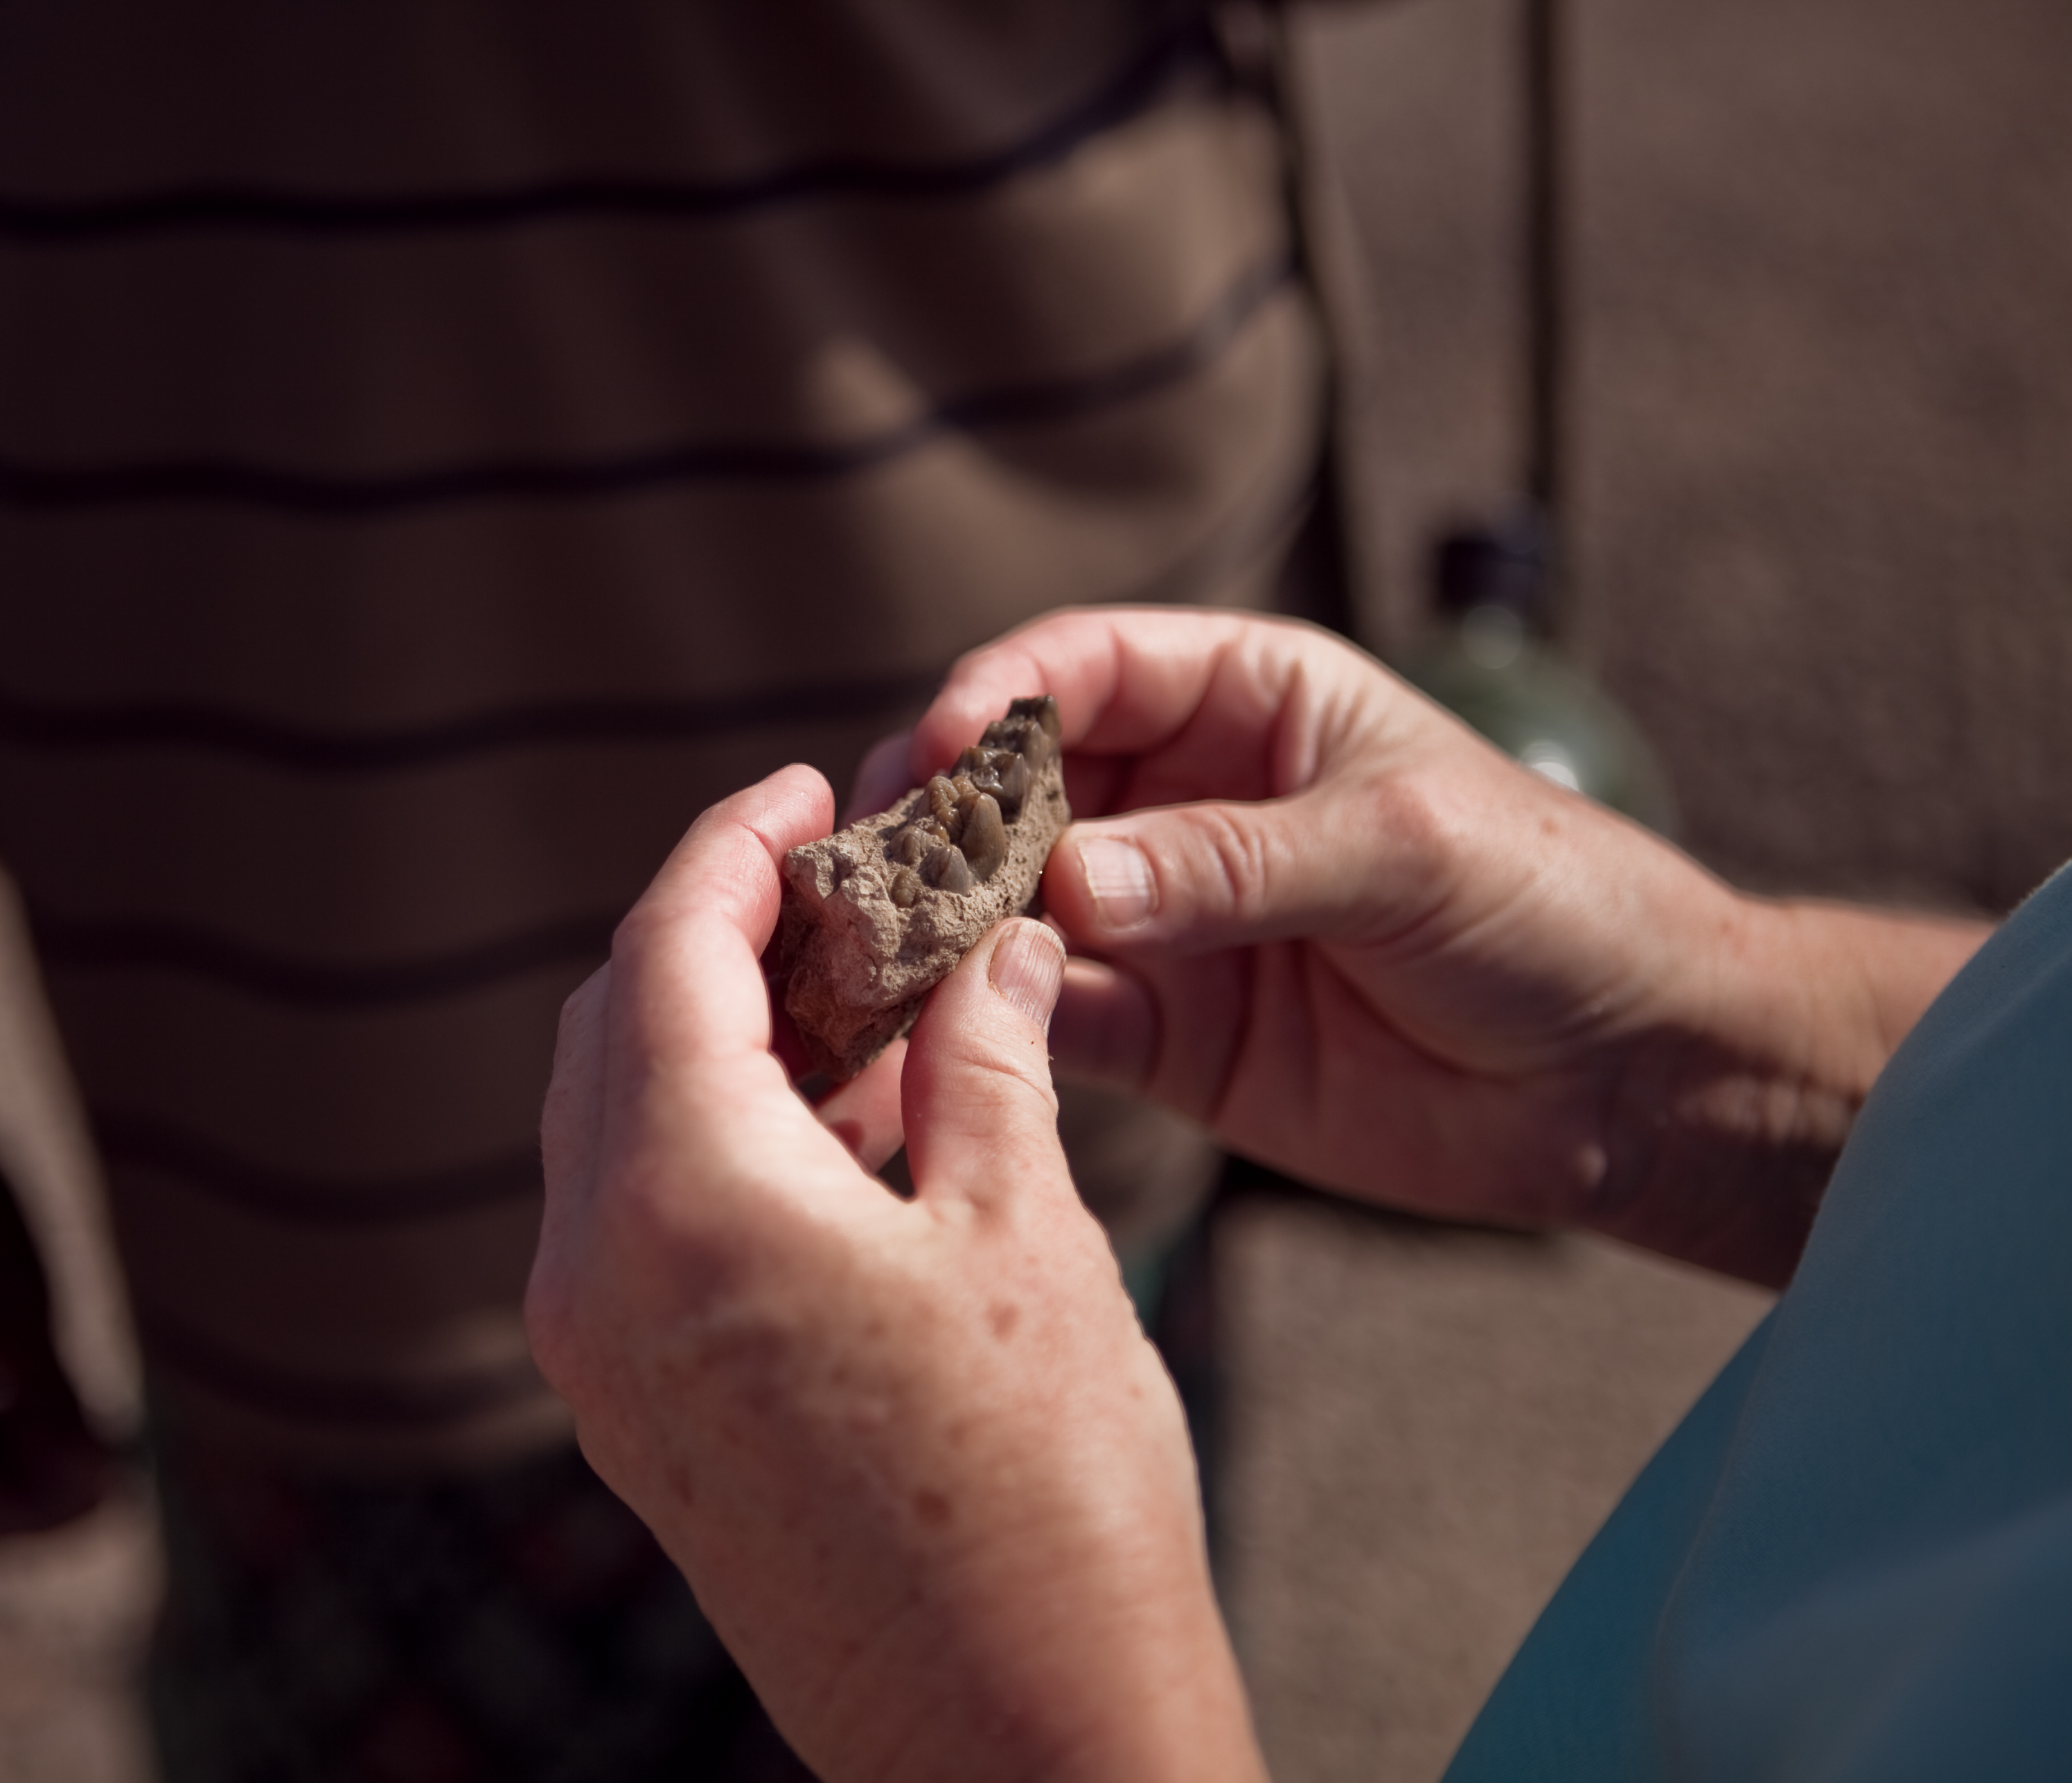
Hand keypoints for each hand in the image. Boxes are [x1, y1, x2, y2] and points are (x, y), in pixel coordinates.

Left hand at [529, 769, 1266, 1782]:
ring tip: (843, 994)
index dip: (732, 846)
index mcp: (682, 1205)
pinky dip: (707, 1140)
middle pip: (611, 1029)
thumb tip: (993, 946)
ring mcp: (601, 1364)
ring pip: (610, 1127)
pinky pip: (633, 1224)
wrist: (1017, 1749)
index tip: (803, 790)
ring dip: (708, 1036)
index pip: (663, 954)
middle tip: (832, 880)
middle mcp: (597, 1277)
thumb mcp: (1026, 1236)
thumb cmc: (1045, 1497)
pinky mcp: (637, 1424)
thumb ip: (988, 1059)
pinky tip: (825, 1129)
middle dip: (710, 930)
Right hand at [914, 608, 1986, 1286]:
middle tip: (872, 863)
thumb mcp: (1403, 849)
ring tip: (879, 954)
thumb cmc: (1545, 905)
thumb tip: (1069, 885)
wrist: (1626, 1076)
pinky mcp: (1165, 1032)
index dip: (999, 694)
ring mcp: (1163, 918)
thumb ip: (1233, 863)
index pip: (1086, 666)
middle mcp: (1182, 797)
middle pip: (1018, 784)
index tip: (941, 749)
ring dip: (944, 923)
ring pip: (1013, 902)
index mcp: (1247, 699)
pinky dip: (993, 1021)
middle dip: (939, 814)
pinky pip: (1054, 1014)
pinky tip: (942, 1034)